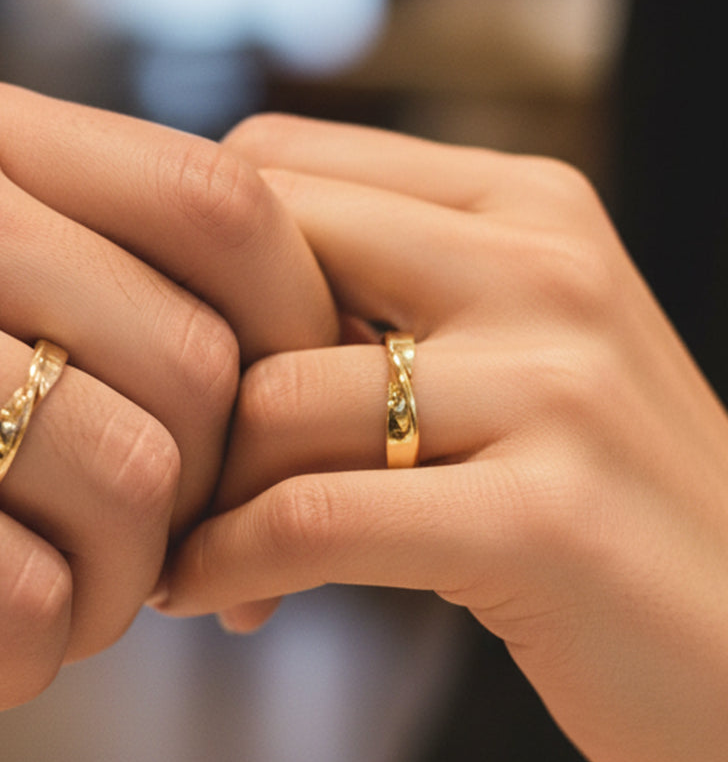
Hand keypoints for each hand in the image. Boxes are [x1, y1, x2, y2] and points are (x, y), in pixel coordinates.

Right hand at [0, 68, 336, 710]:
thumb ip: (72, 277)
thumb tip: (262, 389)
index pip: (218, 200)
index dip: (293, 323)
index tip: (273, 424)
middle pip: (194, 366)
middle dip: (194, 504)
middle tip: (125, 557)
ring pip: (126, 487)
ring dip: (112, 594)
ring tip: (37, 612)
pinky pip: (21, 594)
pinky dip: (23, 659)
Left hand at [157, 114, 727, 761]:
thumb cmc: (602, 499)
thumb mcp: (514, 354)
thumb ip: (387, 300)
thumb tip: (198, 306)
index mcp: (523, 203)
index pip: (274, 162)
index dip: (184, 264)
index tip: (162, 358)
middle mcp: (542, 266)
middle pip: (258, 261)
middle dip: (183, 369)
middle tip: (158, 455)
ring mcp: (554, 384)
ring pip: (274, 401)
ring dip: (205, 492)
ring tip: (193, 552)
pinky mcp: (544, 516)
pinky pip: (314, 518)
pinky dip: (232, 564)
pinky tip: (214, 600)